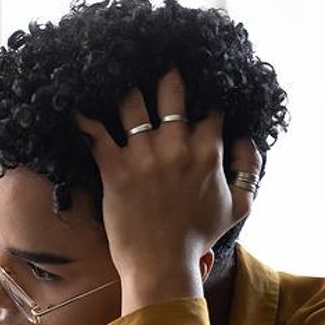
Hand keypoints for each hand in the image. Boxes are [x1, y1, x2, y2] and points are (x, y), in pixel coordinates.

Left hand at [77, 68, 259, 314]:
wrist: (162, 264)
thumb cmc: (199, 238)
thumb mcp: (240, 206)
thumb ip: (249, 168)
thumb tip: (246, 137)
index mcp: (207, 152)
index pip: (209, 109)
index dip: (205, 94)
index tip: (198, 84)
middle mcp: (175, 147)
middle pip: (171, 92)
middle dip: (166, 72)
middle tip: (158, 60)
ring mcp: (143, 156)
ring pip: (132, 104)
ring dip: (126, 88)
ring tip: (116, 72)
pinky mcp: (114, 169)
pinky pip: (96, 133)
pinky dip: (85, 117)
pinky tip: (75, 102)